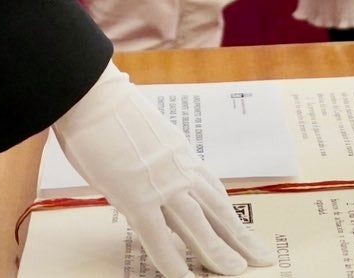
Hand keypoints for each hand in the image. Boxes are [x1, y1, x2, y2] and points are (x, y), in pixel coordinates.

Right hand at [52, 63, 271, 277]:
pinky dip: (172, 259)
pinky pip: (158, 236)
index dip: (229, 215)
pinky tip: (183, 277)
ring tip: (236, 271)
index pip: (212, 191)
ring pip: (199, 225)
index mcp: (180, 154)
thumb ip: (152, 156)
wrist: (92, 94)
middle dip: (239, 237)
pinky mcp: (136, 196)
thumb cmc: (107, 109)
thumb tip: (146, 169)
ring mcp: (160, 184)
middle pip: (216, 210)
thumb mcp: (143, 135)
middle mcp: (179, 169)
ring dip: (218, 251)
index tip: (243, 231)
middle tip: (261, 257)